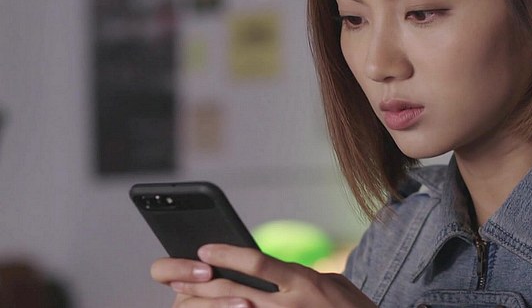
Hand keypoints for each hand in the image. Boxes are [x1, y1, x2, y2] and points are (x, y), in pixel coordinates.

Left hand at [150, 244, 375, 307]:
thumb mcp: (334, 284)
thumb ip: (302, 276)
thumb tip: (277, 272)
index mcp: (304, 282)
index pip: (258, 263)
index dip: (227, 255)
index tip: (205, 248)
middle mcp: (289, 305)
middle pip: (234, 291)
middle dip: (201, 282)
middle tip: (178, 274)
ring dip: (203, 304)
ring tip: (184, 296)